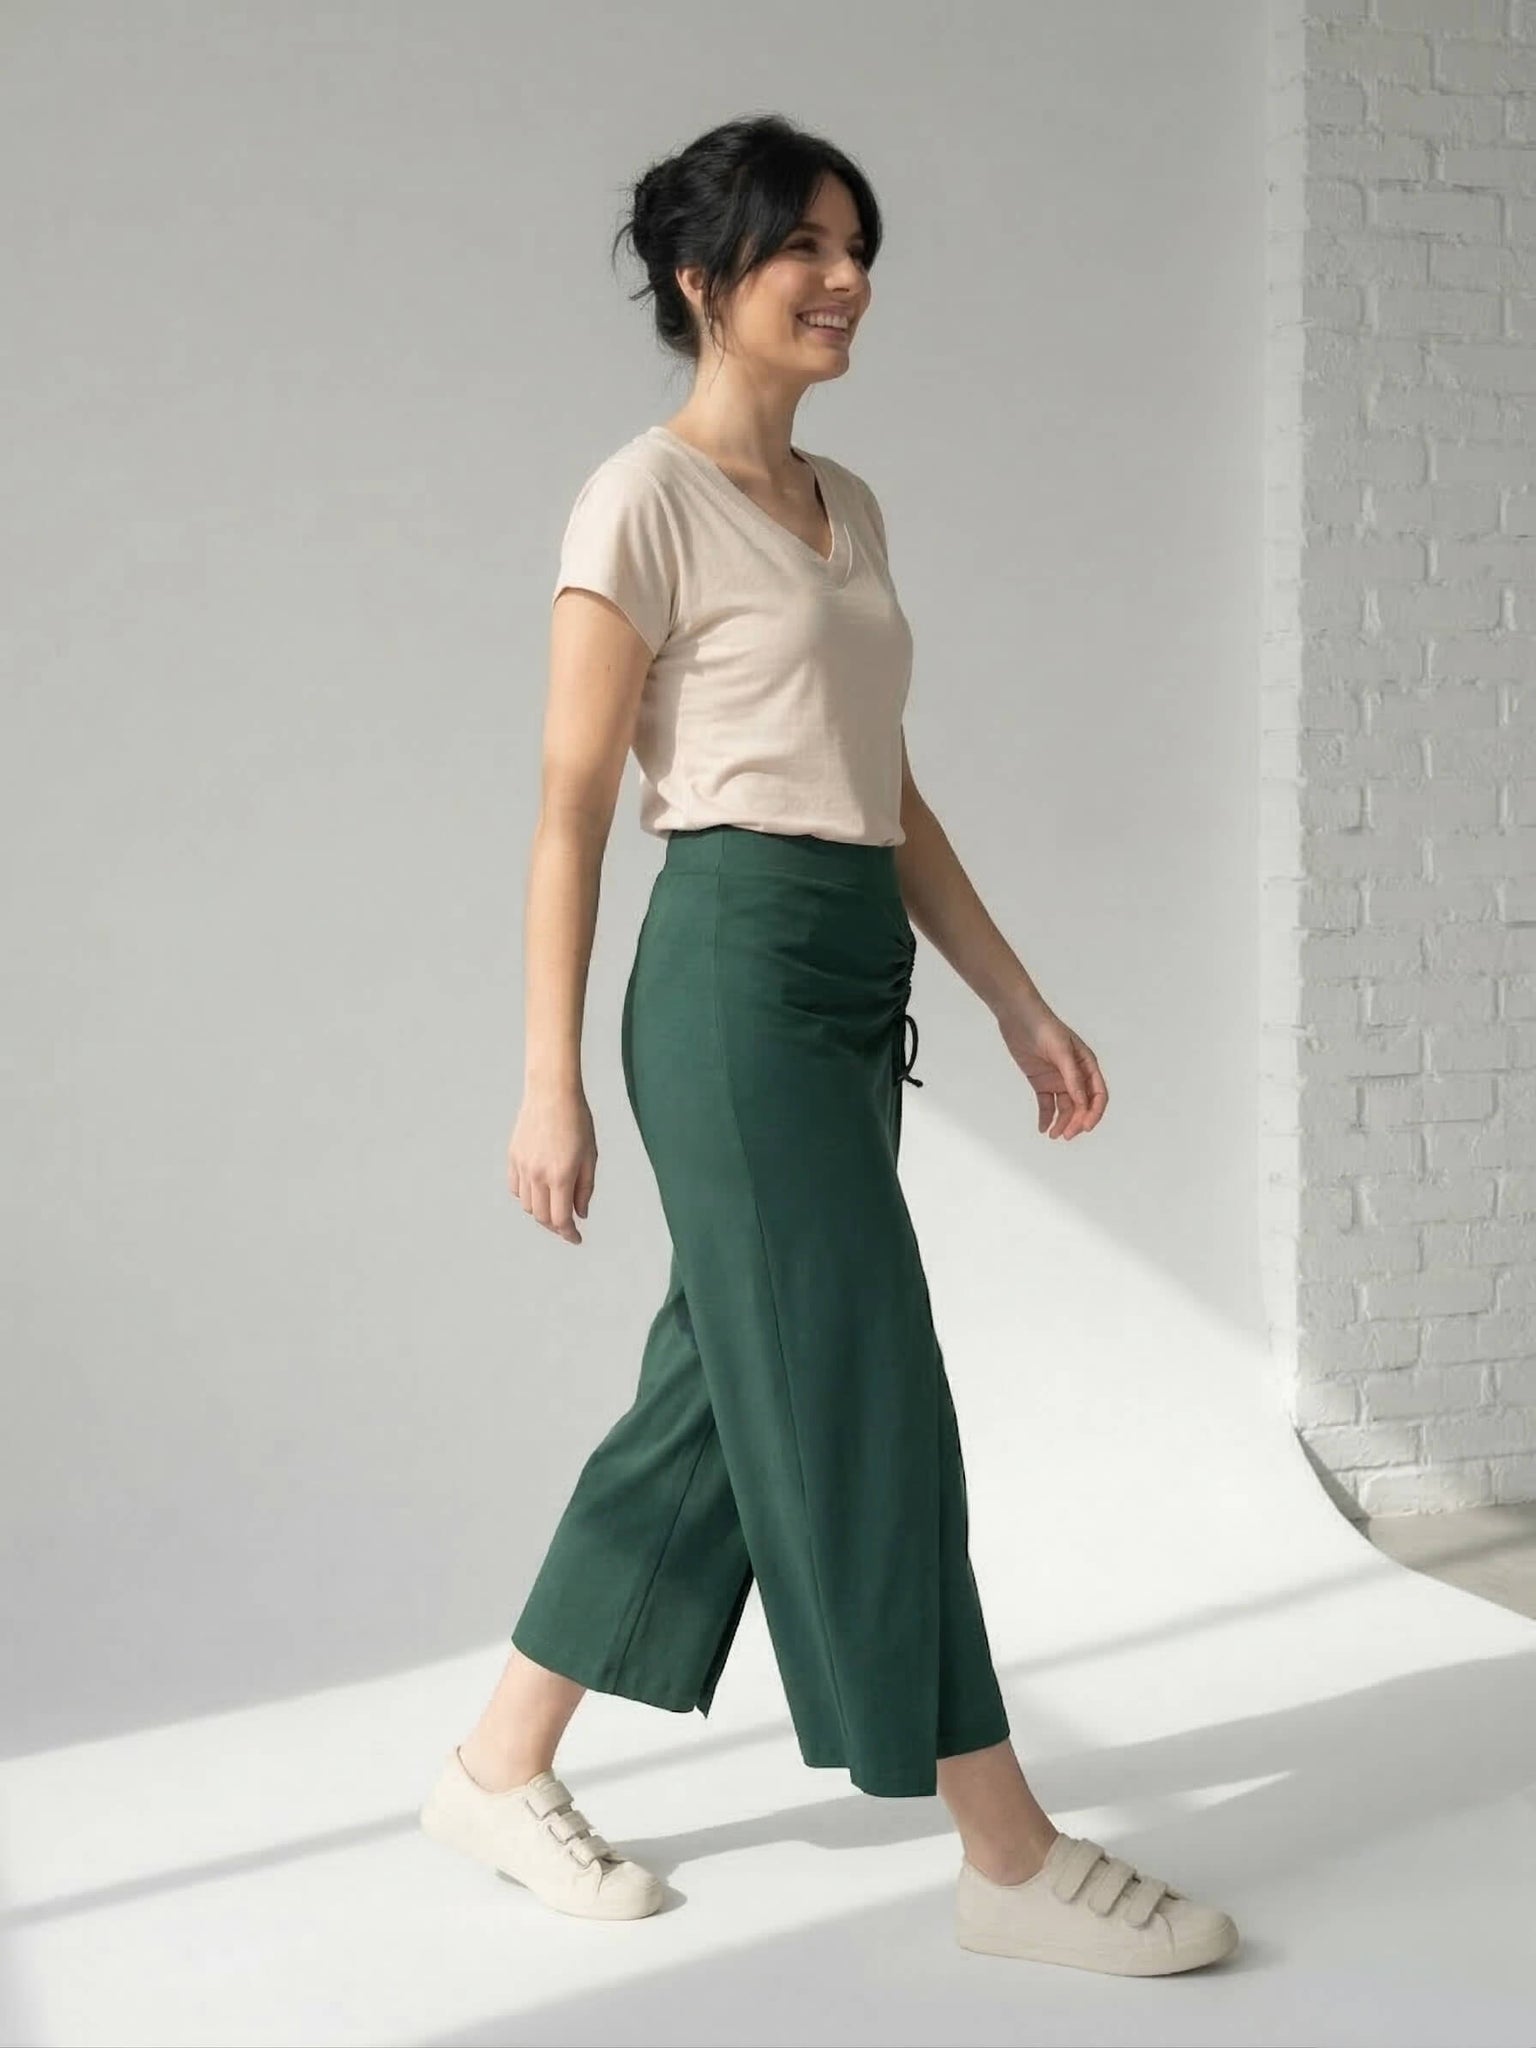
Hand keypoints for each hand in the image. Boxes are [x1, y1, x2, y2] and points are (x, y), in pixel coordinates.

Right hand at [508, 1083, 596, 1243]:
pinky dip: (527, 1197)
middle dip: (556, 1226)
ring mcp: (523, 1166)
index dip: (569, 1234)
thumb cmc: (577, 1121)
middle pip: (542, 1217)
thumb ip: (585, 1188)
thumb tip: (580, 1214)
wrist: (551, 1093)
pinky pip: (516, 1188)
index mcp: (561, 1176)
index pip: (561, 1219)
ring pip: (528, 1205)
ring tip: (555, 1206)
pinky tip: (539, 1191)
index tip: (576, 1239)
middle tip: (568, 1225)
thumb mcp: (590, 1156)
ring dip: (541, 1212)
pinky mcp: (513, 1158)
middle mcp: (538, 1175)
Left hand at [997, 1000, 1106, 1140]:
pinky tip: (1043, 1128)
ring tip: (1053, 1135)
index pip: (1098, 1094)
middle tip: (1066, 1135)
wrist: (1018, 1016)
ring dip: (1062, 1122)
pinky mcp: (1041, 1082)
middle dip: (1077, 1121)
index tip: (1086, 1127)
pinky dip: (1046, 1117)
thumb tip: (1082, 1102)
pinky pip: (1047, 1104)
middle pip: (1082, 1105)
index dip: (1094, 1112)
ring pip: (1066, 1107)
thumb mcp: (1061, 1051)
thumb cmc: (1044, 1028)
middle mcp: (1075, 1075)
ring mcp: (1058, 1079)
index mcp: (1087, 1065)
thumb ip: (1072, 1076)